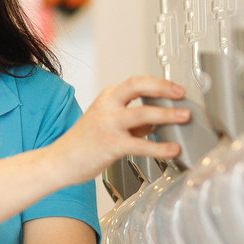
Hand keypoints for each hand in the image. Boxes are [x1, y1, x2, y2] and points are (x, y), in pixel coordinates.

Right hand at [51, 77, 189, 184]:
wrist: (60, 161)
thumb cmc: (83, 143)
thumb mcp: (106, 123)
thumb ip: (132, 121)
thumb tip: (158, 122)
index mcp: (107, 98)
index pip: (136, 81)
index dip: (158, 82)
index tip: (175, 88)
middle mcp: (107, 107)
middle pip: (138, 86)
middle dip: (163, 88)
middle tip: (181, 94)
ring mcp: (108, 125)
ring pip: (142, 113)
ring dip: (166, 114)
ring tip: (183, 118)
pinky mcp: (110, 145)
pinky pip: (140, 145)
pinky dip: (159, 147)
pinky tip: (172, 150)